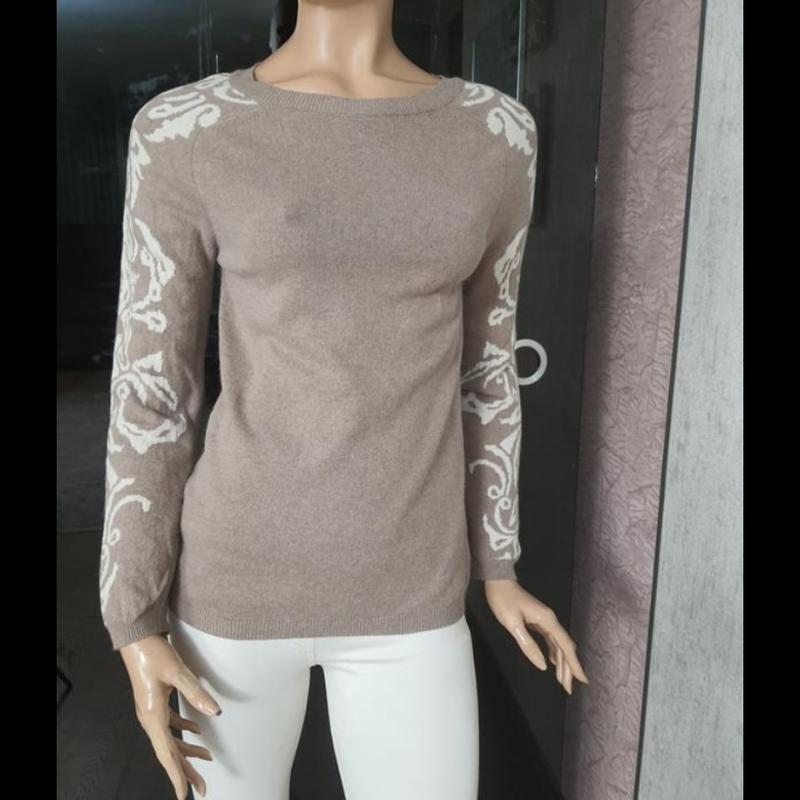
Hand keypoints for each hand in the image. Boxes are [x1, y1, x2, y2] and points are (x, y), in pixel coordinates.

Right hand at [119, 634, 221, 798]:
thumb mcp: (178, 673)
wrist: (136, 639)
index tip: (185, 794)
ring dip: (187, 750)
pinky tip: (196, 731)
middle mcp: (150, 718)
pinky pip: (169, 724)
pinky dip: (183, 731)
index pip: (167, 754)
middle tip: (203, 786)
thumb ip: (196, 694)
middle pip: (169, 752)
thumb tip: (215, 712)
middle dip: (186, 770)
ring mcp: (151, 711)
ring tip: (207, 758)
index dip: (177, 775)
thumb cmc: (153, 654)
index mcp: (152, 716)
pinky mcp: (155, 702)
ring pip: (170, 739)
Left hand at [483, 579, 588, 693]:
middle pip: (564, 647)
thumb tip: (543, 666)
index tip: (583, 680)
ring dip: (561, 662)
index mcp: (547, 620)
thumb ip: (528, 645)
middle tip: (568, 688)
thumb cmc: (503, 600)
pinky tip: (553, 662)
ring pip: (558, 645)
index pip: (565, 646)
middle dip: (568, 668)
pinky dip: (554, 653)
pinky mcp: (538, 621)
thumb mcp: (513, 624)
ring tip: (562, 680)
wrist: (498, 581)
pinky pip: (550, 640)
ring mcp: (544, 620)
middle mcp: (550, 621)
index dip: (574, 664)